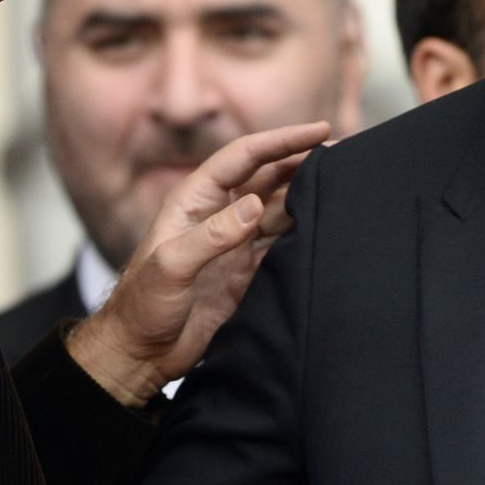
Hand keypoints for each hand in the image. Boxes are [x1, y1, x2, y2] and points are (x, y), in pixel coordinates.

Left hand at [66, 121, 330, 406]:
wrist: (140, 354)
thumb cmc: (142, 306)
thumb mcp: (171, 266)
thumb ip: (213, 235)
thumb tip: (254, 205)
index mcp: (195, 200)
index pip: (244, 157)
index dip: (282, 141)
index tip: (319, 131)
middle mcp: (217, 214)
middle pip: (267, 176)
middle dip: (302, 161)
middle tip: (343, 153)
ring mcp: (234, 243)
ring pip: (278, 207)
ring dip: (307, 195)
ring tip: (342, 185)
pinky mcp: (245, 272)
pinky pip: (281, 244)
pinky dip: (302, 233)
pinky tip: (326, 226)